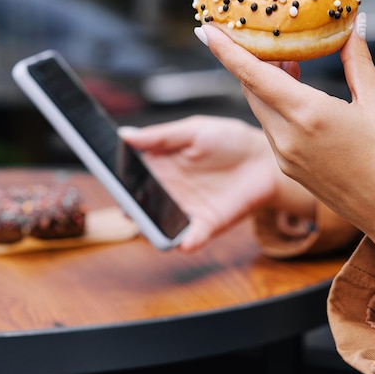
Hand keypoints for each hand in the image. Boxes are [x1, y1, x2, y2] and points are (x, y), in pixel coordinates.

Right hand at [119, 116, 314, 250]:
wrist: (263, 160)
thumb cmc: (228, 140)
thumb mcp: (194, 130)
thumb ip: (161, 136)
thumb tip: (124, 135)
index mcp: (159, 165)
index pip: (130, 176)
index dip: (119, 179)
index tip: (111, 179)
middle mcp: (167, 191)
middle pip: (140, 204)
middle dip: (131, 207)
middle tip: (126, 205)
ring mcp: (185, 210)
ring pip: (160, 225)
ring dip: (152, 228)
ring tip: (148, 225)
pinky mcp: (207, 225)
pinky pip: (192, 238)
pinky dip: (187, 242)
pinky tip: (185, 242)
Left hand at [198, 14, 374, 284]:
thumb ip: (358, 63)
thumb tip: (354, 27)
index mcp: (308, 114)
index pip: (254, 75)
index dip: (227, 50)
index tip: (207, 30)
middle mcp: (288, 137)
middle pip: (252, 90)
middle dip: (252, 62)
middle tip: (268, 38)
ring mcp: (286, 157)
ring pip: (261, 110)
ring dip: (266, 85)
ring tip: (292, 64)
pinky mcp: (290, 170)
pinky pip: (272, 130)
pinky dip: (276, 109)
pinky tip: (298, 100)